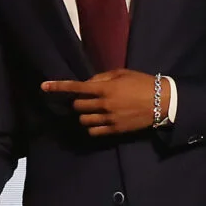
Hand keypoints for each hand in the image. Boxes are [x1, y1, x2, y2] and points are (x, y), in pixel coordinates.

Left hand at [41, 69, 169, 135]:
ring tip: (94, 111)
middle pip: (78, 106)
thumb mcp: (122, 73)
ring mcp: (109, 119)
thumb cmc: (142, 83)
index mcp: (105, 88)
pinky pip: (93, 131)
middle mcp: (104, 104)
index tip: (44, 87)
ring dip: (84, 115)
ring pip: (83, 120)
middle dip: (78, 102)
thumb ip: (102, 78)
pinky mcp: (115, 130)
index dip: (58, 87)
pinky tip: (98, 121)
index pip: (76, 88)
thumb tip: (87, 83)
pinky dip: (92, 126)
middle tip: (87, 99)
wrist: (162, 102)